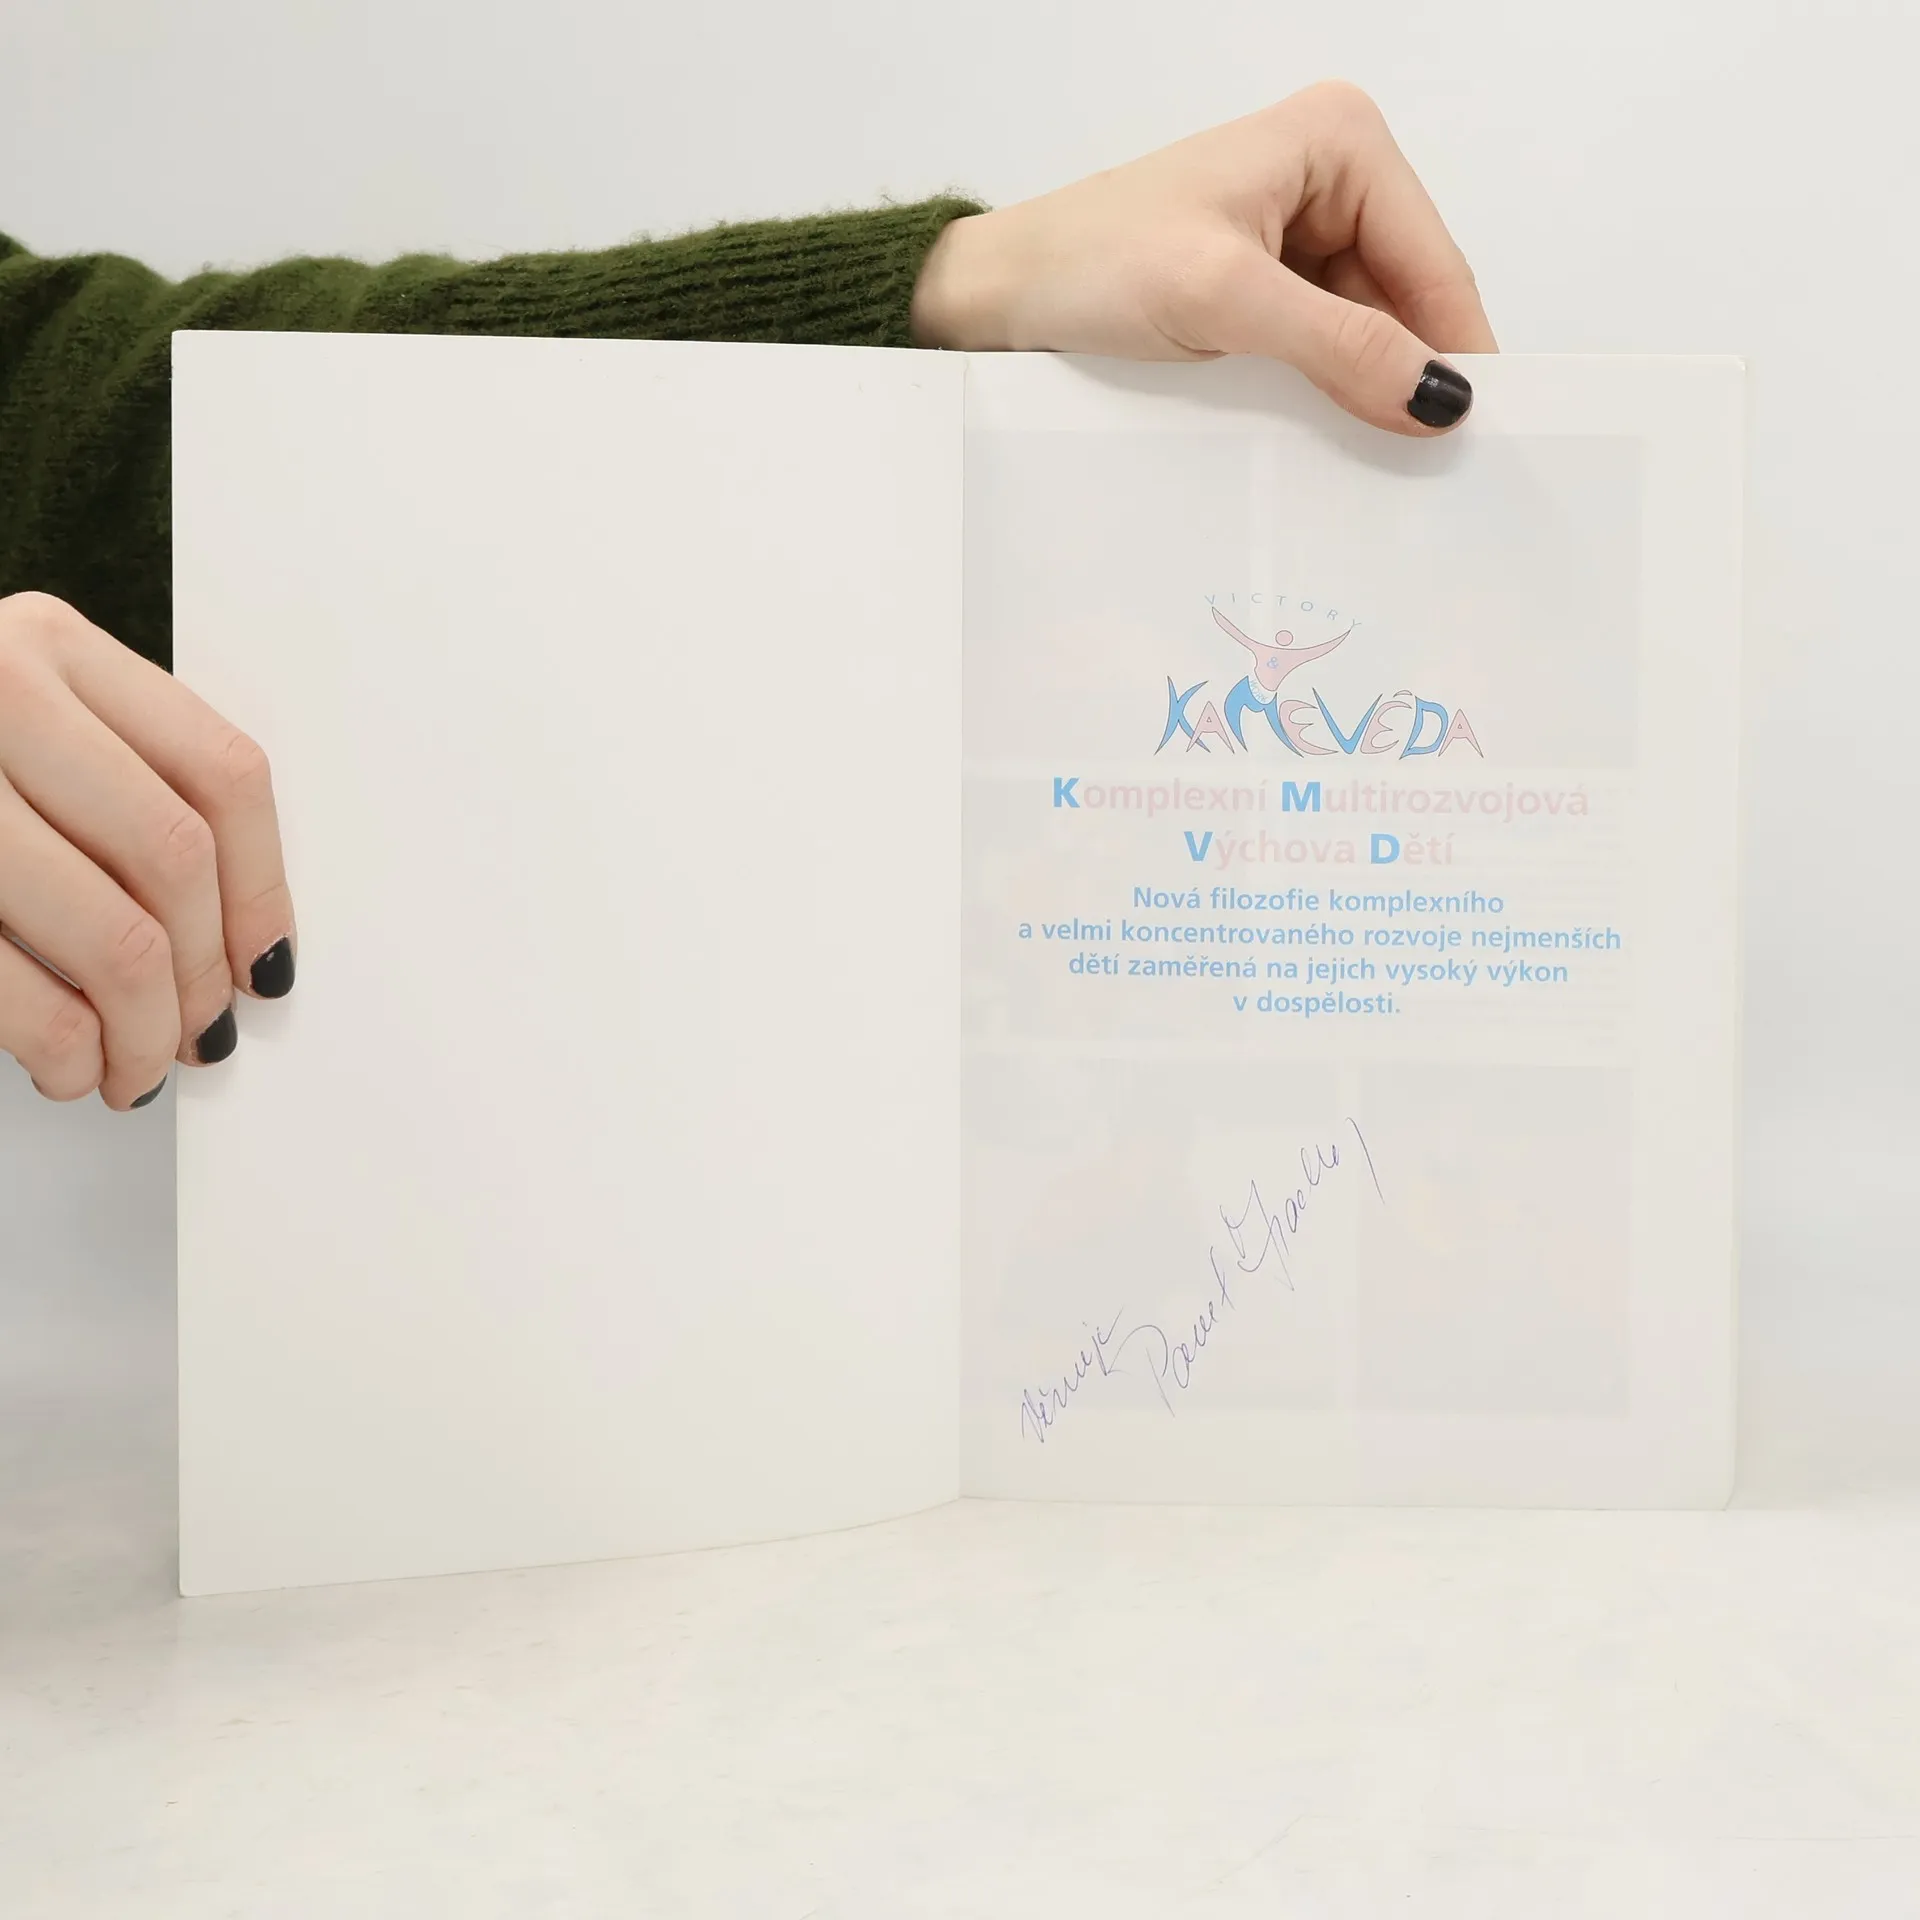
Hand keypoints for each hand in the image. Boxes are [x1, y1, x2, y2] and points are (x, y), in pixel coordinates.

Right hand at [0, 592, 294, 1109]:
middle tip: (199, 1032)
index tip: (263, 962)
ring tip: (137, 1066)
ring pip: (115, 936)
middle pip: (173, 859)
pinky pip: (15, 987)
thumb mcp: (28, 721)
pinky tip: (69, 1066)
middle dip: (201, 975)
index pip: (221, 774)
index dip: (261, 889)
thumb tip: (235, 942)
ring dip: (143, 1032)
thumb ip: (121, 782)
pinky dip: (64, 1050)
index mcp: (51, 646)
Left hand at [911, 80, 1495, 434]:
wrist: (1000, 294)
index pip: (1433, 261)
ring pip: (1367, 329)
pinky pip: (1322, 345)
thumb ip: (1339, 344)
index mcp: (1339, 141)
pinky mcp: (1263, 284)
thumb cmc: (1091, 264)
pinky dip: (1326, 391)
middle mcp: (1329, 175)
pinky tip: (1326, 438)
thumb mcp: (1225, 301)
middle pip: (1407, 297)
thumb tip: (1439, 395)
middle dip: (1410, 373)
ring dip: (1365, 390)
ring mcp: (1297, 231)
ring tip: (1375, 462)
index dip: (1456, 350)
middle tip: (1430, 468)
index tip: (1477, 436)